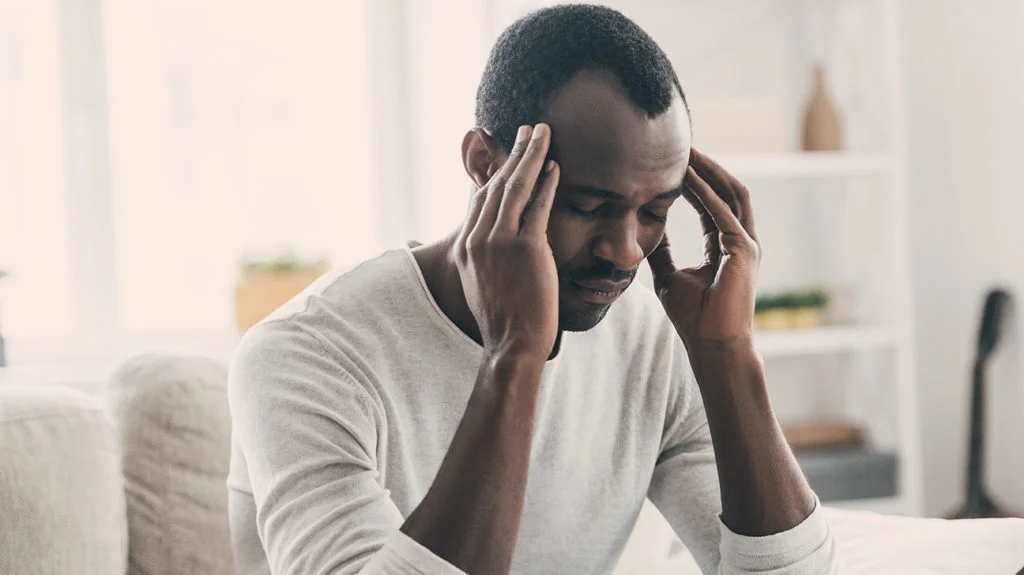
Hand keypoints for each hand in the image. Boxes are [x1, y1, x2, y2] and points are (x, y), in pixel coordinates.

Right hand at [455, 123, 560, 358]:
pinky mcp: (525, 248)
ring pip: (515, 188)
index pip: (481, 198)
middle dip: (514, 153)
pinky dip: (547, 183)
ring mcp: (499, 242)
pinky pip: (537, 206)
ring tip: (543, 134)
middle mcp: (478, 239)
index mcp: (466, 246)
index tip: (510, 153)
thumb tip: (491, 245)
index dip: (497, 172)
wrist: (512, 344)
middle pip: (497, 184)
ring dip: (530, 156)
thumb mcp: (481, 284)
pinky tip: (555, 166)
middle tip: (528, 130)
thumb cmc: (504, 320)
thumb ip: (484, 258)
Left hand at [647, 148, 760, 347]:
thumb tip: (644, 231)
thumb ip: (661, 251)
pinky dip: (704, 192)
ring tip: (687, 151)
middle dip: (706, 166)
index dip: (695, 180)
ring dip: (709, 170)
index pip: (712, 202)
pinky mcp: (743, 250)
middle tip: (682, 144)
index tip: (673, 162)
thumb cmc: (694, 318)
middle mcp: (742, 240)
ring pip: (731, 193)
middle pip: (727, 190)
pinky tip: (686, 177)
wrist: (712, 345)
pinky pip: (723, 211)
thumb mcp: (669, 275)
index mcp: (726, 245)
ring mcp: (746, 244)